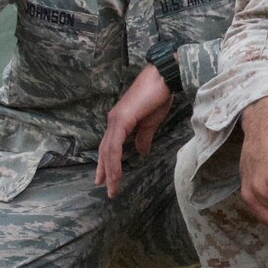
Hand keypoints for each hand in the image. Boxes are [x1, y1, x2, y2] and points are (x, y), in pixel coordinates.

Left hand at [95, 64, 172, 197]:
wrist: (163, 78)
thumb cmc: (158, 96)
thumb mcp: (150, 122)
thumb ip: (143, 137)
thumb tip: (141, 152)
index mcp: (119, 122)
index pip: (109, 146)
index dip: (107, 163)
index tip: (106, 180)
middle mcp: (113, 121)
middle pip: (105, 150)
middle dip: (105, 171)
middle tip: (105, 189)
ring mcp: (115, 119)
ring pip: (108, 150)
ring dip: (109, 170)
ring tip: (111, 187)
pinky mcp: (121, 119)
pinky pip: (115, 145)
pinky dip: (114, 161)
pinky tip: (115, 173)